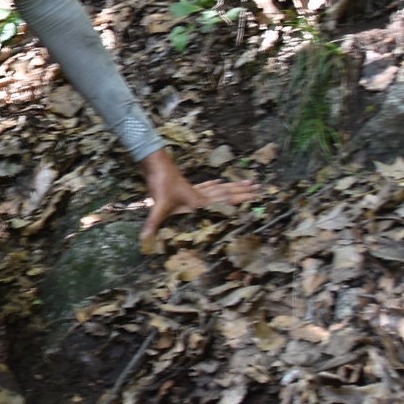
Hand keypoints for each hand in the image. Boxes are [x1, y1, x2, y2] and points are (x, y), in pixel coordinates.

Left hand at [139, 149, 258, 244]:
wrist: (154, 164)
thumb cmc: (160, 184)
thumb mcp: (158, 206)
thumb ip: (153, 224)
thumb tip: (144, 240)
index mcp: (199, 202)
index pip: (225, 201)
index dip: (241, 199)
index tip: (256, 196)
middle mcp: (200, 195)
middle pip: (226, 193)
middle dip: (243, 192)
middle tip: (259, 188)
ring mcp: (194, 189)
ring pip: (219, 188)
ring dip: (233, 187)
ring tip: (247, 182)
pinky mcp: (187, 185)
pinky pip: (205, 186)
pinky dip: (213, 184)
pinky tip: (219, 181)